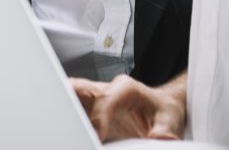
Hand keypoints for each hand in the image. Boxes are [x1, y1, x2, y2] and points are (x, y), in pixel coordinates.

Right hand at [71, 72, 186, 142]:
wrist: (163, 108)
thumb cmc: (165, 110)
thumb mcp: (170, 121)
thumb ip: (163, 131)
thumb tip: (157, 139)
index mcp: (125, 88)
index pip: (105, 99)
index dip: (99, 118)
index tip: (97, 136)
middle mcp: (107, 90)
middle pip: (79, 88)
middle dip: (66, 100)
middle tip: (61, 121)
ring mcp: (96, 101)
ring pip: (71, 97)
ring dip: (62, 109)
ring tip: (57, 128)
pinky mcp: (92, 113)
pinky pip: (73, 112)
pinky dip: (67, 121)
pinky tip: (65, 133)